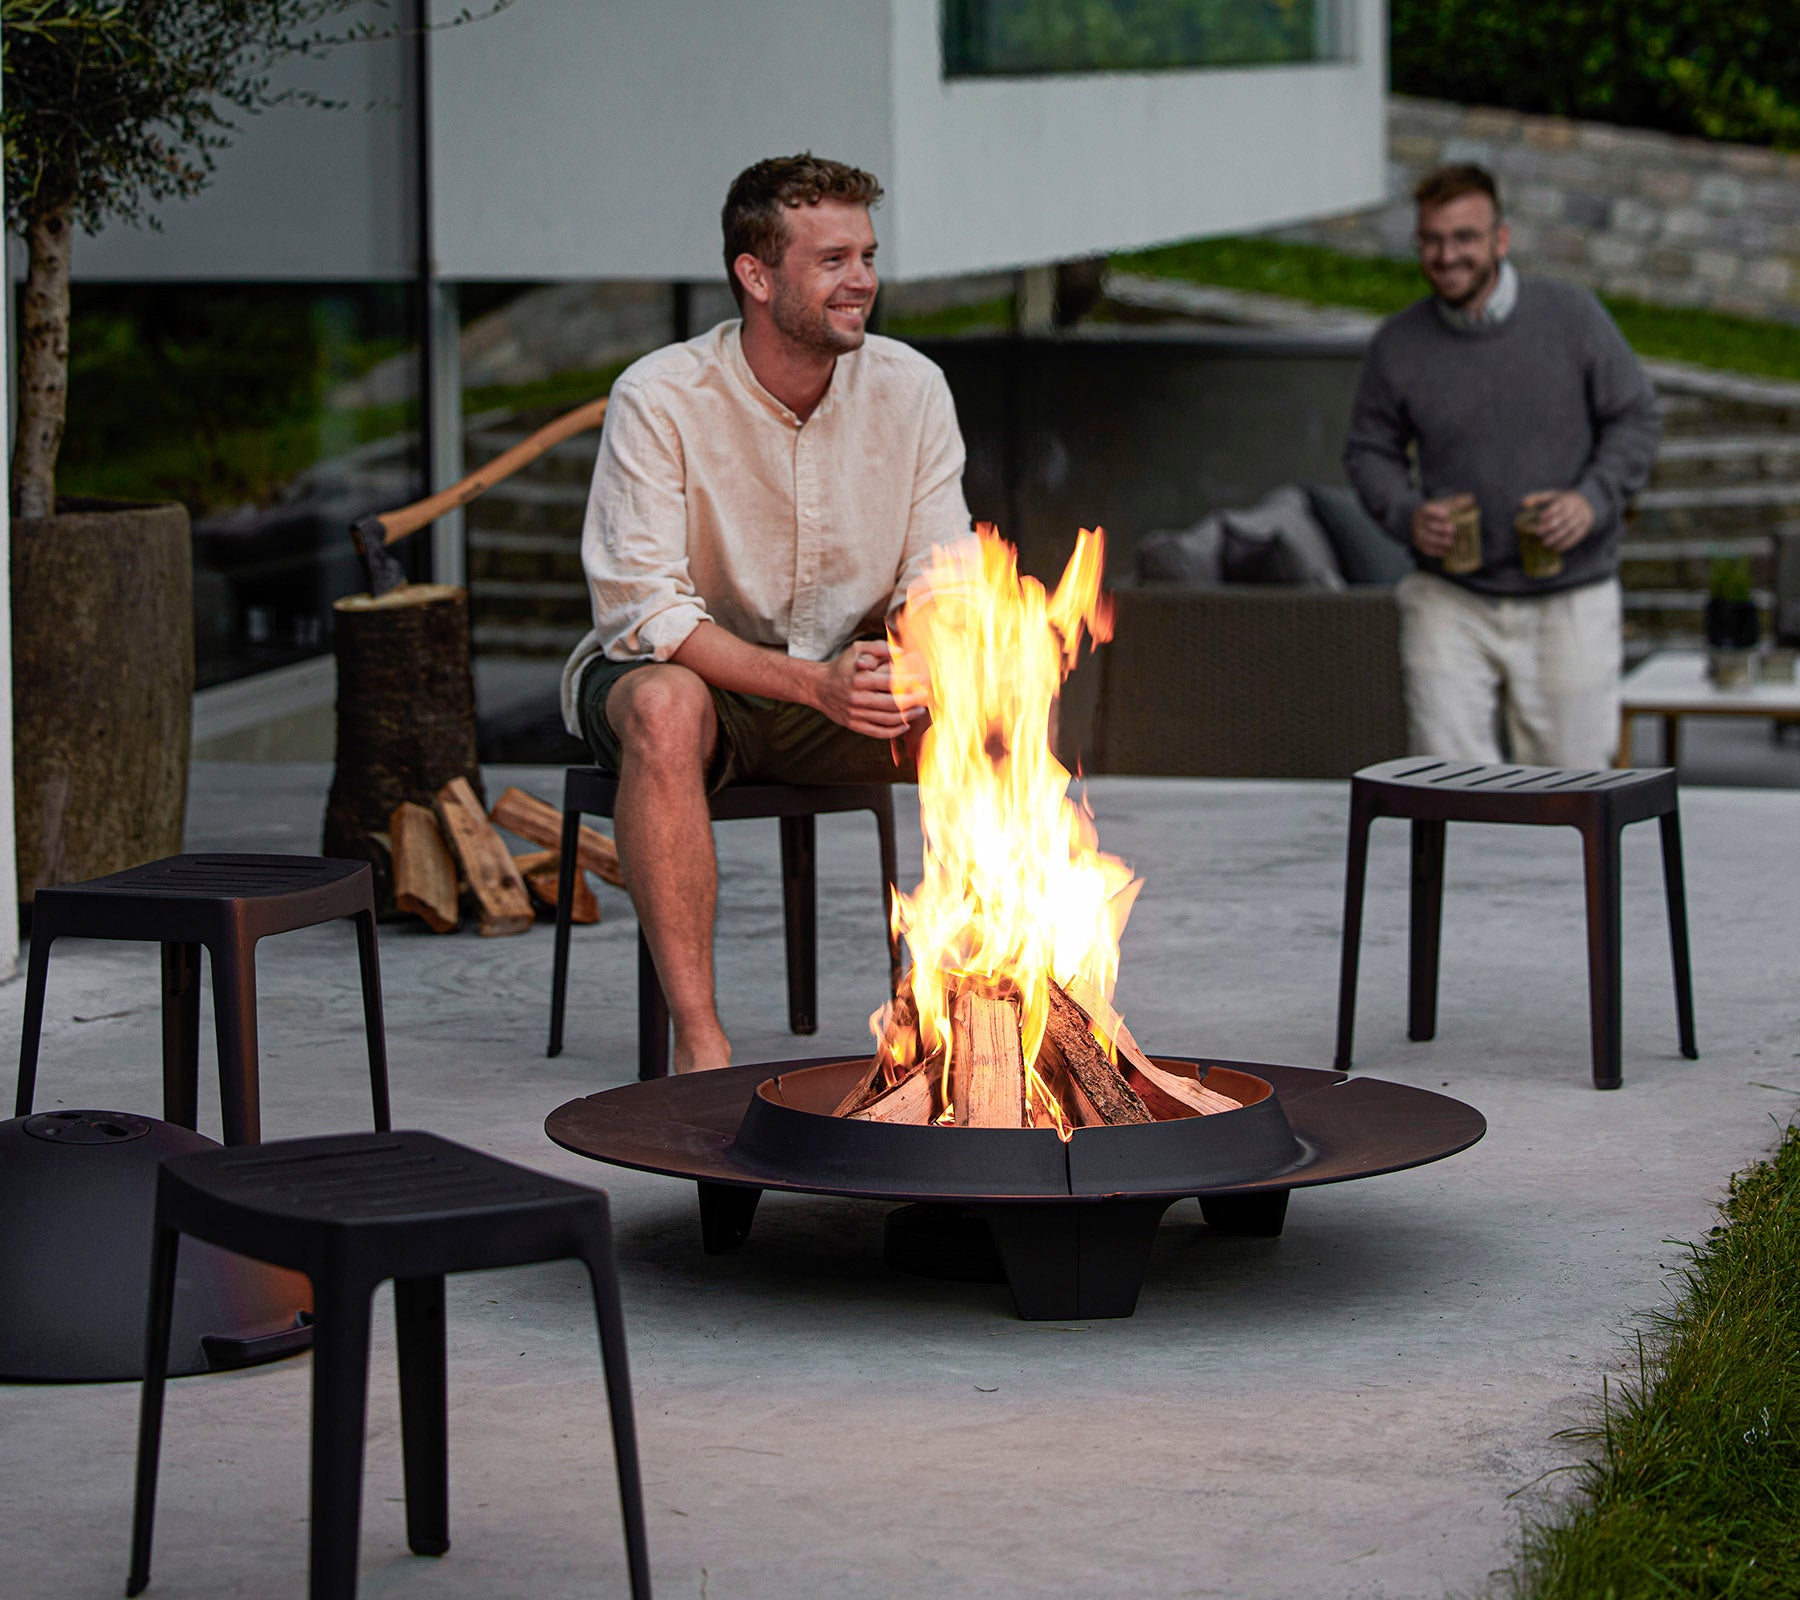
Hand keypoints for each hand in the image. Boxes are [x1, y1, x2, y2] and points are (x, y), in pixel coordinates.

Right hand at [814, 639, 928, 739]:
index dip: (908, 681)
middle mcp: (856, 698)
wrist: (818, 686)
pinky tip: (905, 724)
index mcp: (858, 679)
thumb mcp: (857, 649)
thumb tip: (902, 653)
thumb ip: (880, 648)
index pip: (889, 682)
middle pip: (891, 703)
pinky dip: (894, 730)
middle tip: (926, 697)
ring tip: (920, 710)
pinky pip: (878, 731)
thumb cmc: (842, 666)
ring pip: (887, 719)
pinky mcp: (854, 725)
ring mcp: (854, 714)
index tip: (921, 679)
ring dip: (907, 716)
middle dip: (913, 701)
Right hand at [1411, 494, 1472, 558]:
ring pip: (1428, 540)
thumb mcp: (1445, 504)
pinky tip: (1448, 551)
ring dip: (1440, 542)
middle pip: (1429, 526)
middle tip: (1453, 529)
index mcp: (1424, 511)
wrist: (1421, 523)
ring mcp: (1419, 536)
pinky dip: (1438, 551)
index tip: (1446, 514)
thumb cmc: (1438, 512)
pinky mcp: (1421, 546)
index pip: (1427, 510)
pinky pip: (1429, 550)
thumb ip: (1457, 502)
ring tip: (1452, 542)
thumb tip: (1471, 499)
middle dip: (1440, 528)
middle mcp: (1419, 523)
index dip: (1436, 512)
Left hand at [1522, 490, 1594, 551]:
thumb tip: (1523, 503)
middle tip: (1538, 533)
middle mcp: (1577, 508)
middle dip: (1550, 527)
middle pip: (1563, 519)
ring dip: (1557, 537)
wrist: (1588, 503)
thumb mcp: (1552, 496)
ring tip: (1545, 544)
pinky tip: (1557, 549)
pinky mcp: (1585, 527)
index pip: (1558, 506)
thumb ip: (1538, 498)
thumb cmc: (1563, 501)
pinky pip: (1576, 536)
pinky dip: (1566, 544)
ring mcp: (1582, 518)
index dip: (1549, 512)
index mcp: (1567, 499)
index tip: (1539, 518)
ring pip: (1570, 529)